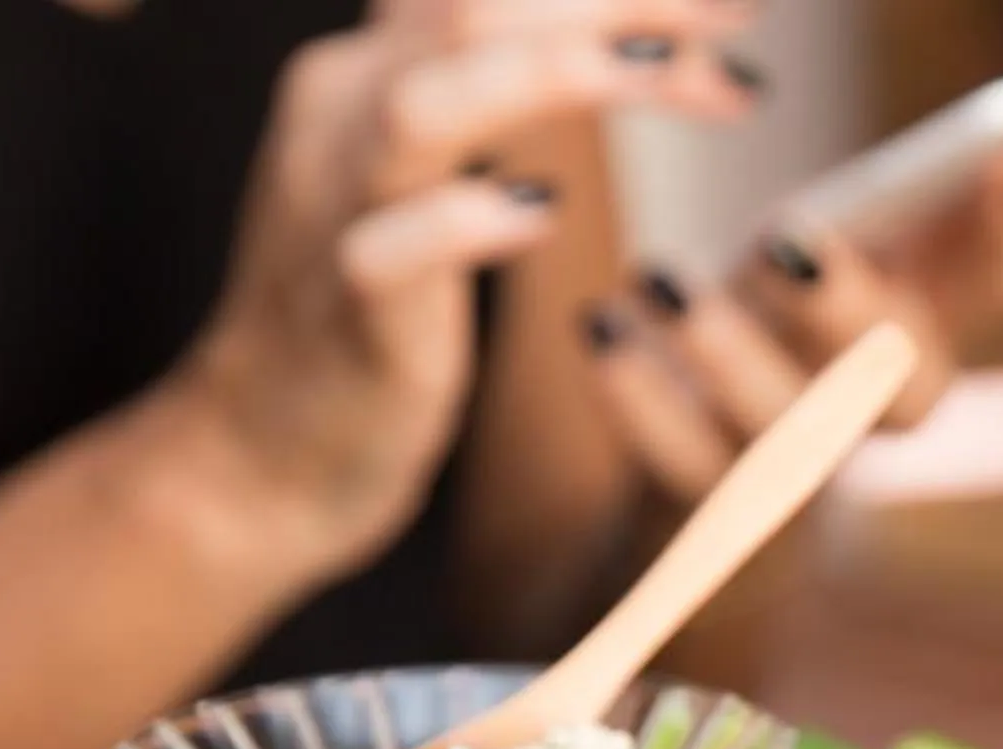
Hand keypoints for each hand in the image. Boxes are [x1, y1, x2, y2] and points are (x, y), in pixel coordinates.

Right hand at [161, 0, 762, 591]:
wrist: (265, 451)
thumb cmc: (372, 309)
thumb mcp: (425, 168)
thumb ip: (492, 84)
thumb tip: (619, 27)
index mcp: (368, 69)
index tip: (731, 10)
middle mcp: (342, 111)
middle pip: (473, 5)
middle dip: (617, 4)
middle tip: (736, 27)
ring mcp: (338, 205)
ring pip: (430, 99)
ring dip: (561, 72)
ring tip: (673, 74)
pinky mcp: (351, 307)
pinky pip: (399, 246)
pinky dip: (474, 218)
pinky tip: (549, 211)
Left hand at [581, 151, 1002, 504]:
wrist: (708, 494)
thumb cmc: (781, 333)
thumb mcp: (843, 257)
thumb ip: (909, 212)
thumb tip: (985, 154)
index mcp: (926, 324)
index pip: (1000, 281)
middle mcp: (880, 405)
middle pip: (906, 385)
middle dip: (852, 309)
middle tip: (787, 241)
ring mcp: (805, 467)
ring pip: (793, 439)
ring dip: (729, 355)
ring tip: (659, 281)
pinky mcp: (721, 508)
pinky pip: (690, 470)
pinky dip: (642, 400)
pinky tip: (602, 327)